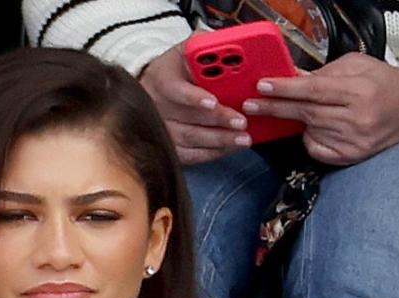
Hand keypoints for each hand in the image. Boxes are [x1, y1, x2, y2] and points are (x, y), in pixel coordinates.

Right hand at [139, 44, 251, 164]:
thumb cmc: (178, 67)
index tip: (213, 101)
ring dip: (218, 140)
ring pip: (189, 138)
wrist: (155, 86)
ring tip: (243, 138)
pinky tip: (229, 148)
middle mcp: (156, 104)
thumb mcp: (187, 48)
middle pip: (186, 117)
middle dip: (217, 120)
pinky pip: (188, 154)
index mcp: (162, 77)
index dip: (193, 97)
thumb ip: (206, 43)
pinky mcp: (167, 144)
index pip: (174, 89)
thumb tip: (237, 42)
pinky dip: (210, 153)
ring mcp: (160, 126)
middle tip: (241, 122)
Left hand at [243, 53, 398, 164]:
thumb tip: (291, 76)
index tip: (262, 86)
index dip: (285, 89)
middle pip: (306, 113)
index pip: (314, 91)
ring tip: (290, 112)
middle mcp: (357, 118)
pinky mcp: (349, 157)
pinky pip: (315, 148)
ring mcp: (353, 141)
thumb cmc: (384, 85)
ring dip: (295, 121)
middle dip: (275, 108)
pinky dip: (309, 137)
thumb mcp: (357, 66)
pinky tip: (315, 127)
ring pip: (308, 130)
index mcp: (360, 91)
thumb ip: (323, 72)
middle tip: (250, 105)